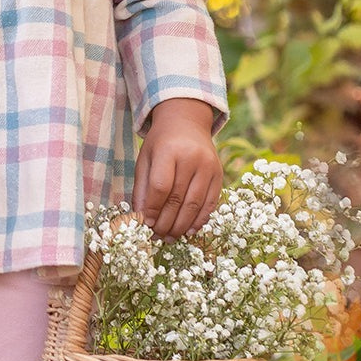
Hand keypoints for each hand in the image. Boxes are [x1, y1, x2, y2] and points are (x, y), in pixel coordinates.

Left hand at [132, 98, 221, 239]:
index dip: (152, 209)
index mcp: (168, 150)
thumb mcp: (145, 159)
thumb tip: (141, 219)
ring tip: (170, 238)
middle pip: (178, 199)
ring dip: (181, 226)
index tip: (145, 225)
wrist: (187, 123)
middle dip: (165, 223)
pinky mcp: (219, 174)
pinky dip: (199, 220)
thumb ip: (142, 188)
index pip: (160, 187)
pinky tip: (188, 231)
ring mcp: (208, 166)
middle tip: (156, 237)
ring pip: (195, 204)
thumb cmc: (160, 143)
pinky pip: (211, 203)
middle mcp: (191, 158)